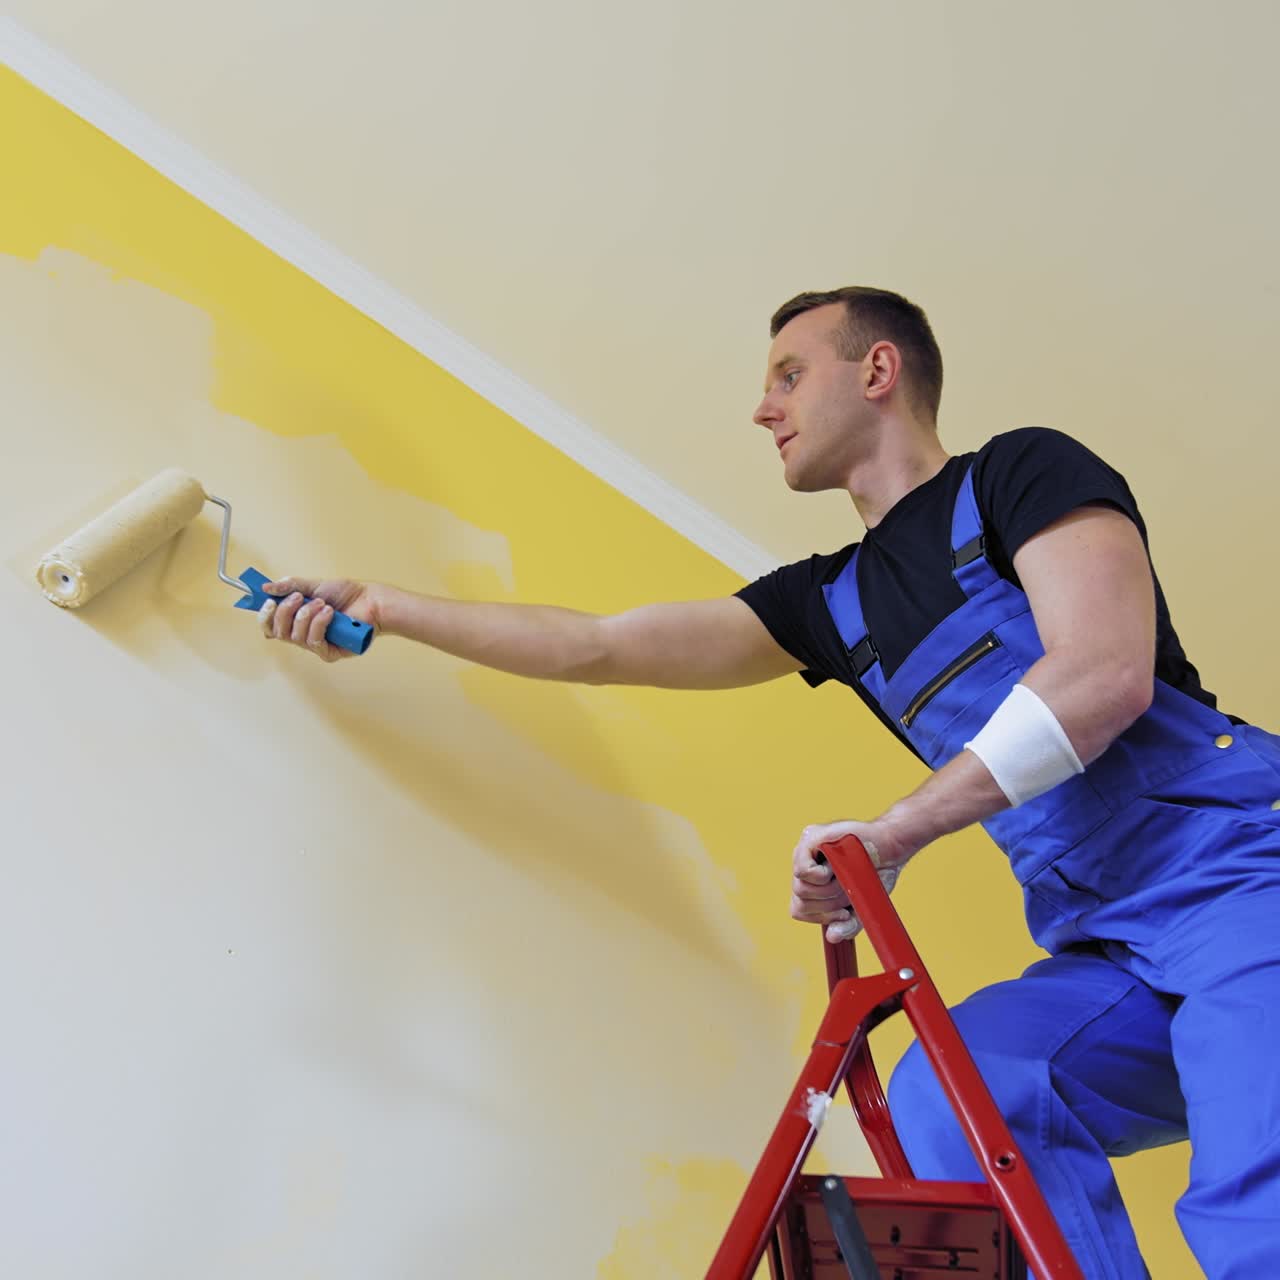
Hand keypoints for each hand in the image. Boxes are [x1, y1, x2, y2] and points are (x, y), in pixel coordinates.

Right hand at [259, 575, 381, 663]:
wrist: (371, 600)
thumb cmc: (346, 594)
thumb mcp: (313, 585)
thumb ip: (289, 586)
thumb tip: (265, 587)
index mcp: (296, 620)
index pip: (270, 626)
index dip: (265, 616)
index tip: (269, 601)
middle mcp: (303, 635)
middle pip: (277, 633)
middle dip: (284, 612)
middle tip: (298, 597)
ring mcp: (316, 645)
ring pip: (295, 637)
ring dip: (306, 615)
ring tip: (322, 603)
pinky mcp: (330, 653)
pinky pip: (314, 642)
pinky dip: (319, 624)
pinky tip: (329, 613)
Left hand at [790, 819, 912, 942]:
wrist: (891, 848)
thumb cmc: (874, 875)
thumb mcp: (861, 906)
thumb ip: (847, 924)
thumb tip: (832, 937)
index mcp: (811, 885)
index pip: (800, 910)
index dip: (821, 917)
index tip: (843, 913)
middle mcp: (804, 868)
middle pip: (800, 902)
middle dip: (829, 906)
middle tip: (849, 893)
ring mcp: (804, 852)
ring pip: (800, 888)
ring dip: (829, 891)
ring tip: (846, 878)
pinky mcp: (809, 839)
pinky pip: (802, 871)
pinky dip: (821, 876)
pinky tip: (835, 868)